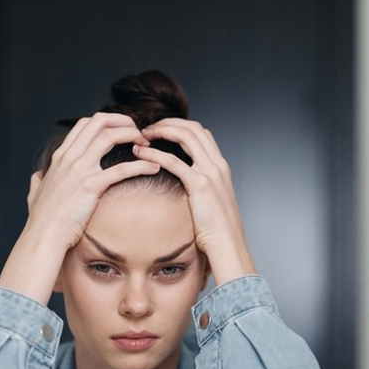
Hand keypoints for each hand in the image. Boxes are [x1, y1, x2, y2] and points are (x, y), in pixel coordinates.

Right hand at [0, 113, 158, 304]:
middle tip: (140, 134)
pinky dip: (141, 165)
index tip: (123, 131)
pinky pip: (121, 169)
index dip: (108, 122)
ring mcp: (79, 169)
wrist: (43, 235)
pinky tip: (154, 168)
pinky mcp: (90, 185)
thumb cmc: (42, 219)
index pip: (86, 123)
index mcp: (61, 156)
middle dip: (124, 121)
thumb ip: (39, 180)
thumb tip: (38, 176)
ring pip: (110, 136)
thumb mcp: (35, 192)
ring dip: (133, 136)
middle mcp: (70, 157)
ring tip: (148, 146)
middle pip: (100, 121)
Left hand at [135, 119, 256, 284]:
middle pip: (193, 128)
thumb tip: (183, 189)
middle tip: (147, 129)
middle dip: (168, 123)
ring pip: (185, 135)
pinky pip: (173, 161)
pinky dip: (154, 153)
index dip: (180, 127)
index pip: (202, 133)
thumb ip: (201, 190)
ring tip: (142, 136)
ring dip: (161, 130)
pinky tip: (140, 154)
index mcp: (221, 167)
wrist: (228, 245)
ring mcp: (211, 173)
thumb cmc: (218, 231)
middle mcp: (218, 165)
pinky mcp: (200, 185)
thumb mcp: (211, 203)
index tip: (161, 132)